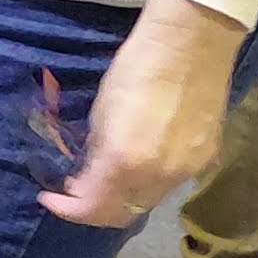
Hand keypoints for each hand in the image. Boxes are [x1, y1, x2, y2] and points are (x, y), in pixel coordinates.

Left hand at [40, 0, 249, 228]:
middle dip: (94, 209)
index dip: (68, 209)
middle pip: (123, 213)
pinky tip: (136, 166)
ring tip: (103, 179)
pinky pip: (170, 184)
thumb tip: (88, 176)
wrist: (191, 43)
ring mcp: (187, 169)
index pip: (93, 208)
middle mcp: (159, 175)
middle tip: (75, 192)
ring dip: (122, 198)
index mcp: (125, 162)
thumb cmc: (136, 68)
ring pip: (148, 201)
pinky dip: (148, 184)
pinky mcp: (207, 157)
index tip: (50, 197)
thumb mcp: (101, 112)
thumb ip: (95, 153)